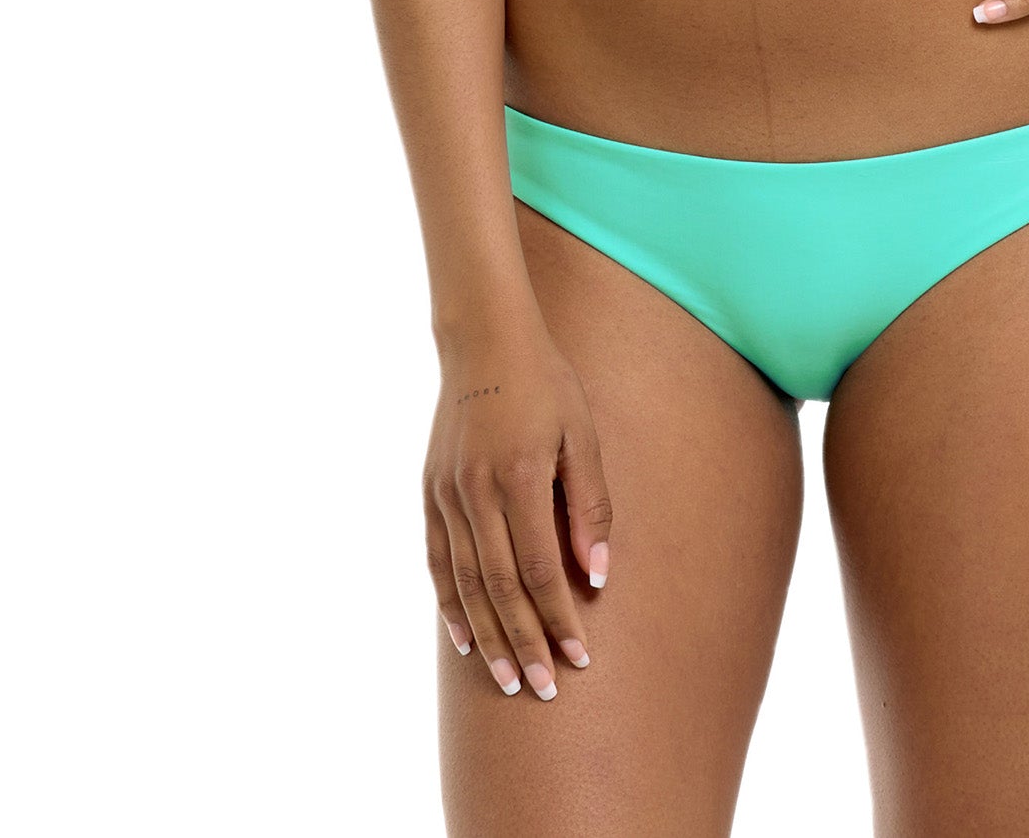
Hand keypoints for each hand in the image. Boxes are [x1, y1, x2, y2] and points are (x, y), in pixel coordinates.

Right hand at [425, 305, 614, 701]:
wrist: (484, 339)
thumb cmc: (546, 383)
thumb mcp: (582, 434)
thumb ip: (591, 504)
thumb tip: (598, 575)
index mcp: (521, 478)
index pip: (541, 570)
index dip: (560, 619)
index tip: (581, 656)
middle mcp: (477, 492)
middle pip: (501, 589)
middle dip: (524, 644)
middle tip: (545, 689)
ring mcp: (448, 494)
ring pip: (467, 584)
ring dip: (488, 638)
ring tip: (506, 681)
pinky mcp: (430, 492)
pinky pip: (438, 561)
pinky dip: (450, 604)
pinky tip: (463, 639)